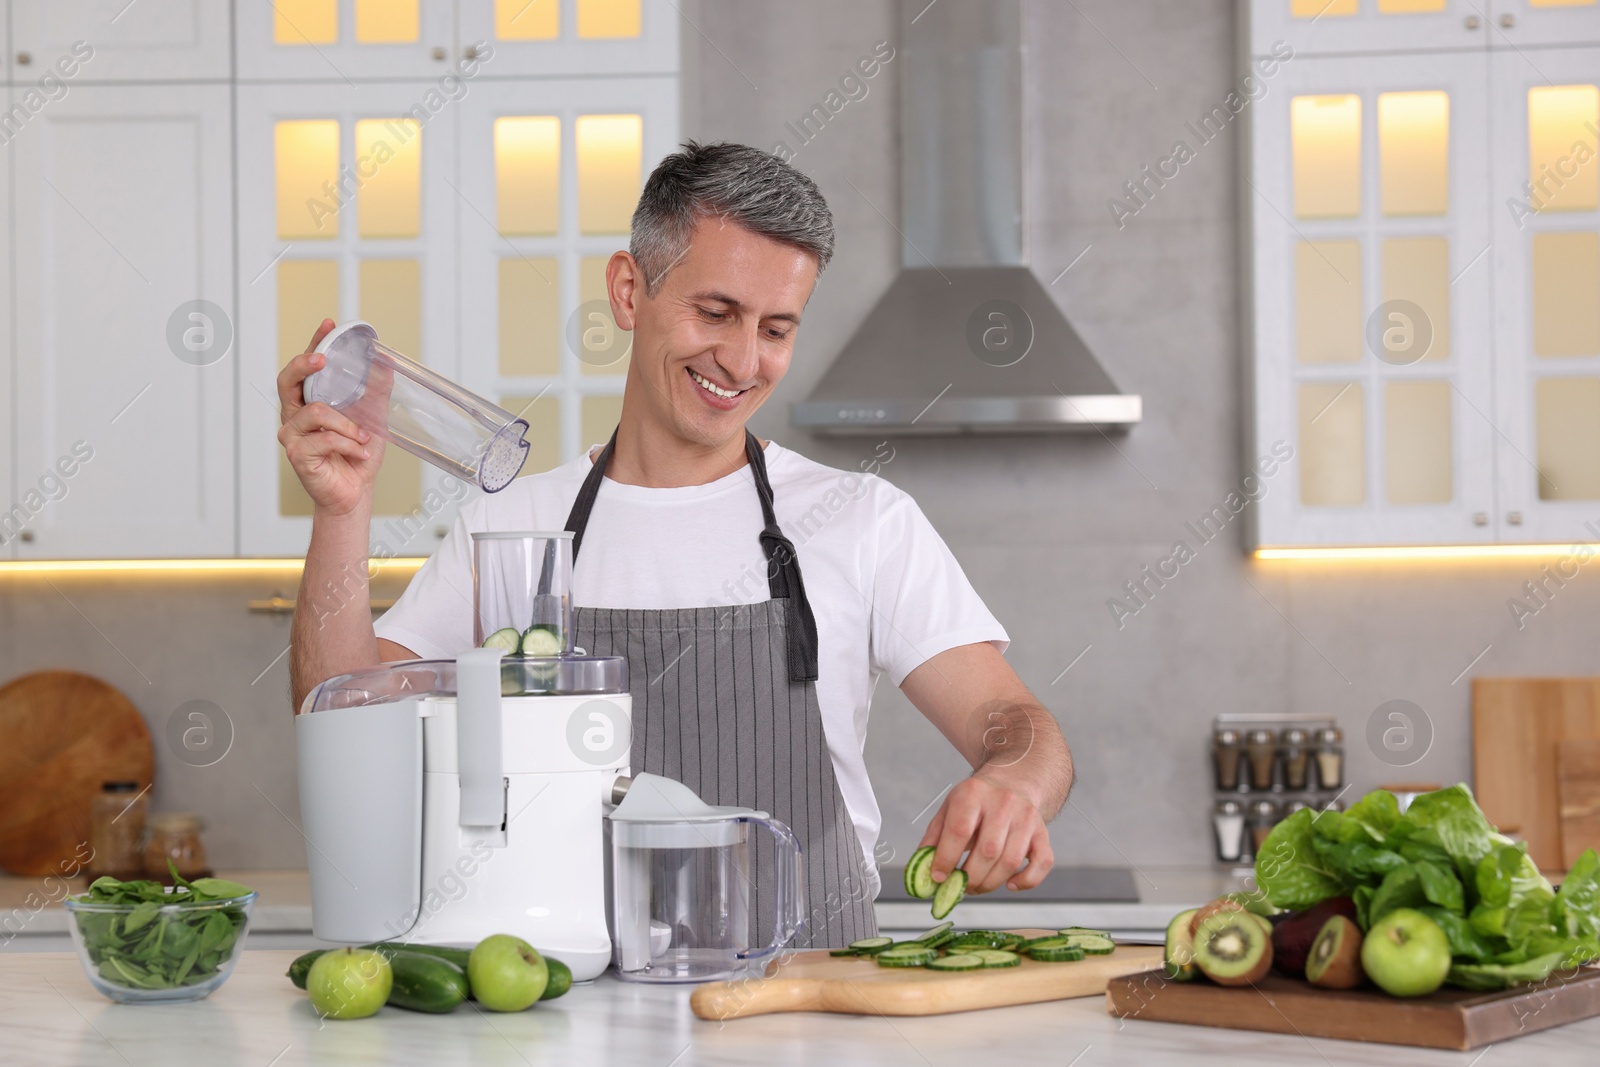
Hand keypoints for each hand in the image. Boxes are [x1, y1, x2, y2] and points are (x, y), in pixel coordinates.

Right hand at [277, 319, 381, 516]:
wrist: (355, 493)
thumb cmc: (357, 456)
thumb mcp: (372, 419)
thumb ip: (375, 392)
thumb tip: (387, 362)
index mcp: (309, 402)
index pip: (305, 367)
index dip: (314, 343)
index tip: (328, 324)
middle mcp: (295, 416)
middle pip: (287, 381)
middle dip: (304, 365)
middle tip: (323, 360)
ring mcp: (293, 435)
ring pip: (316, 412)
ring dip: (347, 424)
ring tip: (364, 436)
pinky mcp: (298, 455)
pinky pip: (325, 439)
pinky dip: (349, 444)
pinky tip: (360, 452)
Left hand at [918, 775, 1053, 893]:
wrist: (1012, 782)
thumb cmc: (976, 802)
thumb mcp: (949, 809)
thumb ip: (933, 839)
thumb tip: (922, 871)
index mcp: (973, 793)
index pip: (959, 830)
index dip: (947, 859)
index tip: (938, 878)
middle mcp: (1003, 803)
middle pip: (988, 851)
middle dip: (970, 877)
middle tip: (959, 887)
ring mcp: (1027, 817)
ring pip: (1011, 862)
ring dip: (990, 883)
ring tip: (976, 886)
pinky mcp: (1043, 832)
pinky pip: (1042, 863)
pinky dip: (1026, 881)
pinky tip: (1009, 884)